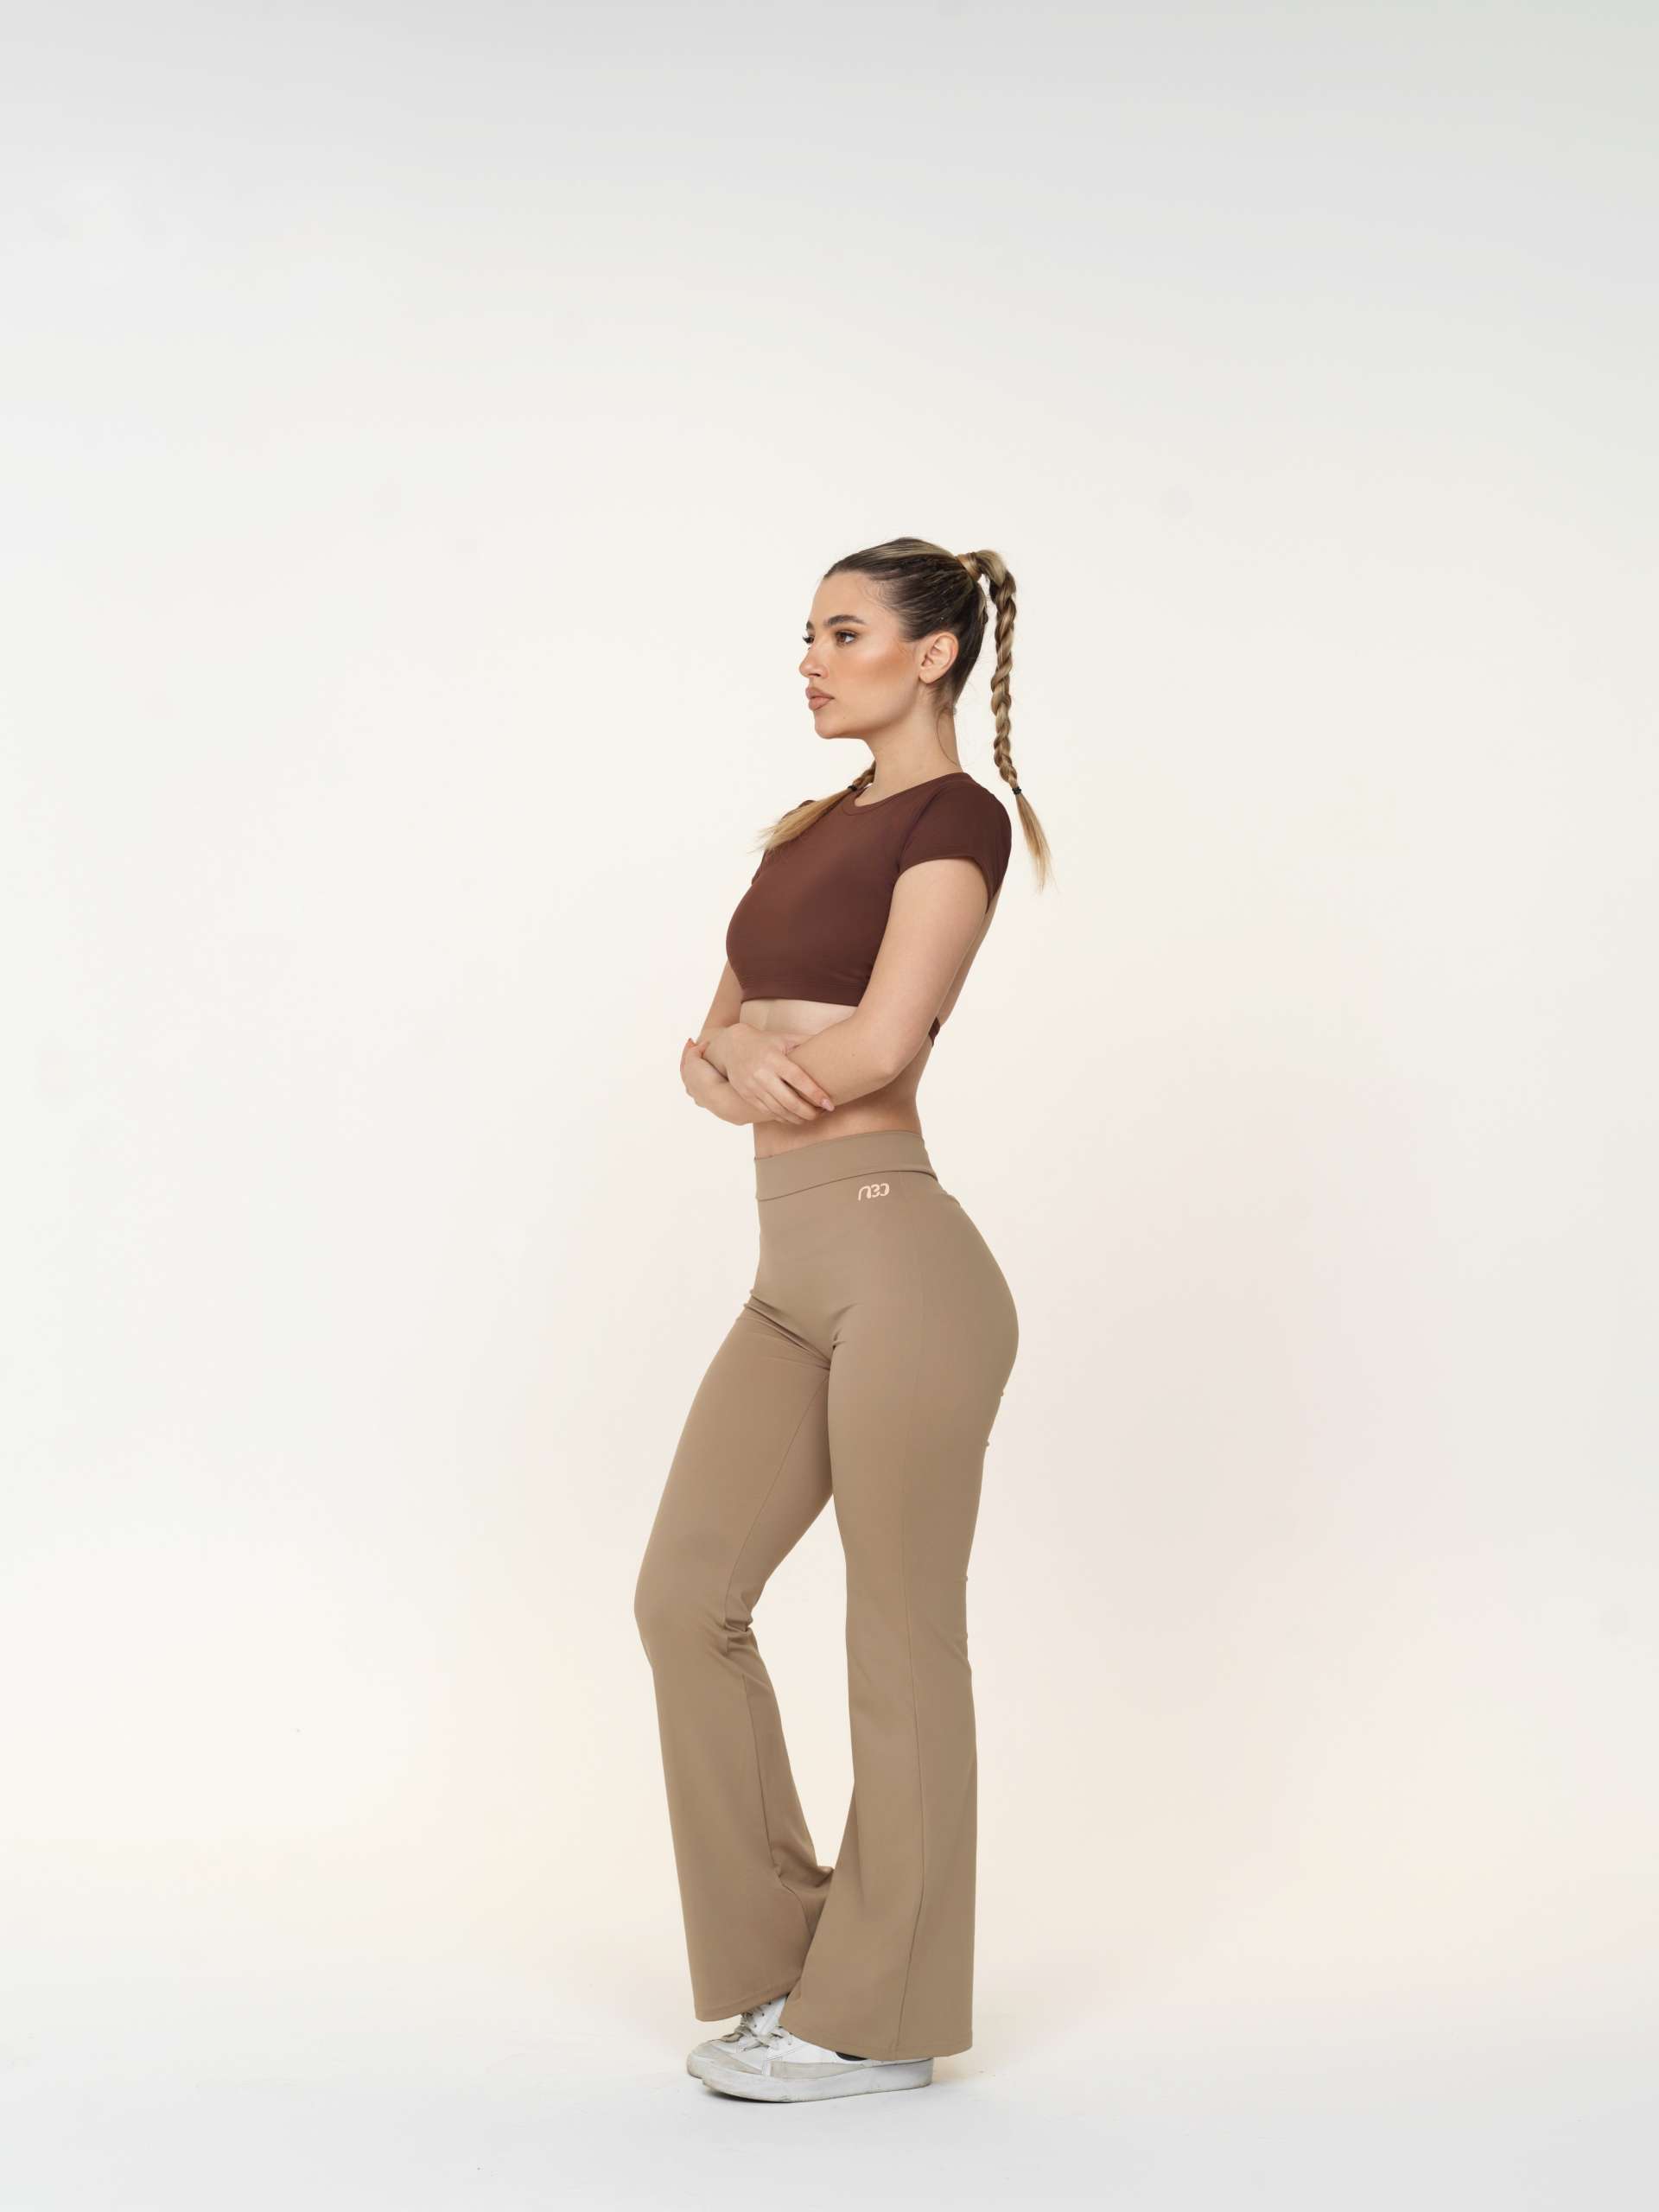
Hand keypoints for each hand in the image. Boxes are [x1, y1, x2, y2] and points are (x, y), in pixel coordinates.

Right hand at [711, 1022, 835, 1123]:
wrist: (731, 1046)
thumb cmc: (764, 1042)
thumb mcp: (784, 1038)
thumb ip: (805, 1042)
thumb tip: (832, 1044)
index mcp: (774, 1059)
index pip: (798, 1079)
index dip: (815, 1094)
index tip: (829, 1104)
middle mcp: (762, 1074)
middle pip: (789, 1101)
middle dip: (809, 1112)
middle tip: (822, 1113)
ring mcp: (753, 1087)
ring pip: (778, 1110)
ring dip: (797, 1118)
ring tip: (811, 1117)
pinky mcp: (747, 1096)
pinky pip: (768, 1112)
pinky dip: (783, 1118)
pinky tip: (794, 1118)